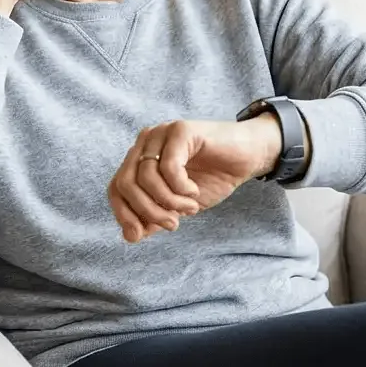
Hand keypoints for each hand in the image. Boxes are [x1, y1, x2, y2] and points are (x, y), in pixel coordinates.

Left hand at [108, 116, 282, 242]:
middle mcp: (145, 143)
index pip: (115, 188)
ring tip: (190, 208)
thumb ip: (154, 218)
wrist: (249, 156)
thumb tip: (130, 236)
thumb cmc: (214, 177)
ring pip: (145, 177)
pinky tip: (195, 192)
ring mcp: (161, 134)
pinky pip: (168, 167)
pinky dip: (181, 188)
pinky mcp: (181, 130)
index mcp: (140, 159)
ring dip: (169, 202)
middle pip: (125, 183)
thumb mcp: (179, 205)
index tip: (142, 234)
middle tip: (173, 224)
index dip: (124, 214)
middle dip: (147, 211)